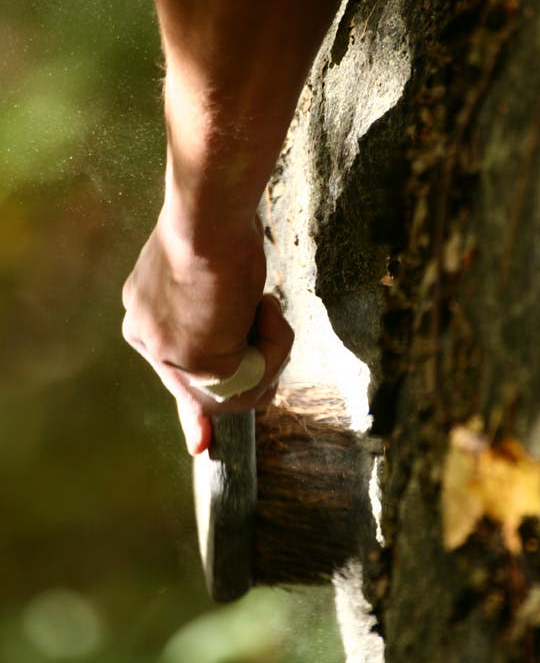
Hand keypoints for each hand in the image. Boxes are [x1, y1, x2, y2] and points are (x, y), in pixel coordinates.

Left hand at [122, 209, 293, 453]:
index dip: (193, 410)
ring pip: (238, 387)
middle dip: (253, 371)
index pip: (172, 370)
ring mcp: (169, 357)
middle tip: (269, 344)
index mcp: (144, 317)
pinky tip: (262, 305)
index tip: (200, 443)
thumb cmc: (215, 232)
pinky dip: (274, 344)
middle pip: (207, 389)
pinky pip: (256, 378)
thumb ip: (216, 320)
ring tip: (262, 304)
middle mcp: (146, 339)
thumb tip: (240, 370)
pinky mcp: (199, 365)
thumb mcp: (211, 278)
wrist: (208, 218)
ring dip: (269, 349)